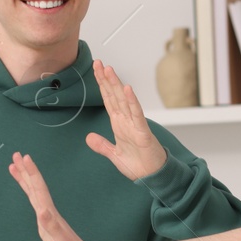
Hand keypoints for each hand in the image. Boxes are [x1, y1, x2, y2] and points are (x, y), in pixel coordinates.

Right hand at [8, 150, 100, 240]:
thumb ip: (51, 226)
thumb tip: (42, 210)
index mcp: (49, 213)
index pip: (38, 189)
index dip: (32, 173)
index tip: (24, 157)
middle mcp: (47, 211)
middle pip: (35, 186)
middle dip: (25, 171)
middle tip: (15, 154)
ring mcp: (47, 216)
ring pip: (34, 192)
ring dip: (25, 179)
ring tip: (14, 167)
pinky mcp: (47, 222)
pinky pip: (35, 202)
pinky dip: (29, 193)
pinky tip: (27, 189)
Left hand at [87, 58, 166, 179]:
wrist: (151, 177)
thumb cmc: (138, 165)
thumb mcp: (114, 155)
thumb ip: (102, 145)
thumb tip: (89, 137)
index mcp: (119, 124)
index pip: (108, 99)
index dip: (102, 85)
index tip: (95, 70)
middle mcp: (126, 121)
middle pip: (114, 95)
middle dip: (106, 79)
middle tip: (98, 62)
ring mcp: (135, 125)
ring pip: (124, 100)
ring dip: (117, 85)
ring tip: (109, 70)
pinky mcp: (143, 133)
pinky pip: (137, 115)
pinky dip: (132, 102)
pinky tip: (128, 90)